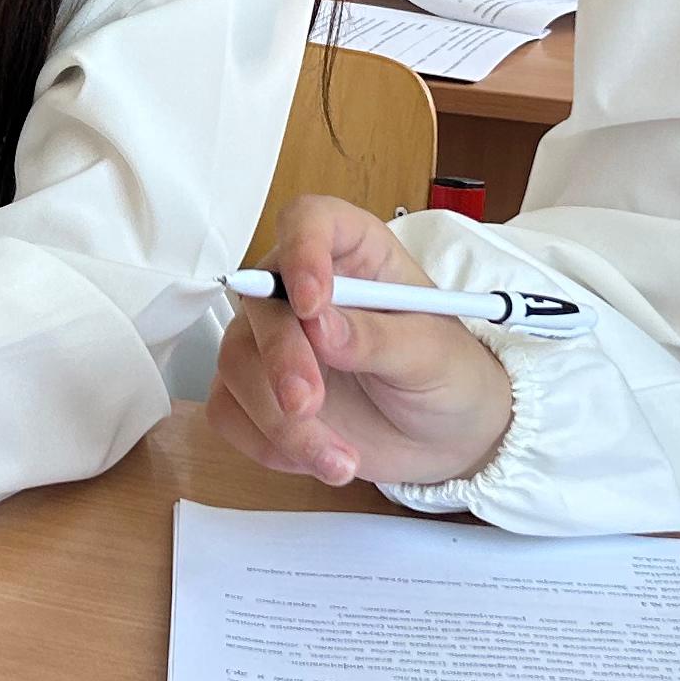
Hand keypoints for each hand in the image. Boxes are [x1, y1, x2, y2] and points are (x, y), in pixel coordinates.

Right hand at [209, 194, 513, 489]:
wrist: (448, 441)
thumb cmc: (450, 377)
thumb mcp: (432, 355)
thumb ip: (377, 337)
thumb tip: (321, 325)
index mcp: (355, 255)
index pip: (309, 222)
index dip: (301, 251)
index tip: (311, 304)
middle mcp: (303, 290)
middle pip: (260, 301)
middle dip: (281, 359)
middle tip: (307, 403)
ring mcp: (275, 342)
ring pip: (237, 364)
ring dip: (279, 420)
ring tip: (339, 459)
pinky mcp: (257, 393)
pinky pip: (229, 410)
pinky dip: (267, 444)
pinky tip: (319, 459)